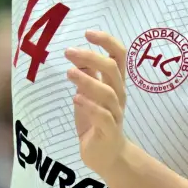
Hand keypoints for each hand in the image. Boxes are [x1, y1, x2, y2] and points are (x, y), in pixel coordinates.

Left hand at [66, 30, 129, 176]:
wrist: (107, 156)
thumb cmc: (96, 120)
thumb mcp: (88, 94)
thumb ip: (86, 75)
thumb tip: (76, 53)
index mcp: (115, 83)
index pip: (118, 56)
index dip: (106, 41)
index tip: (88, 32)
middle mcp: (118, 95)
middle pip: (113, 69)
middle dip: (92, 56)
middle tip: (69, 51)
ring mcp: (115, 114)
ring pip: (108, 93)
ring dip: (87, 80)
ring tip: (69, 73)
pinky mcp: (109, 132)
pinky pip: (103, 116)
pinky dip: (89, 106)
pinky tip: (75, 99)